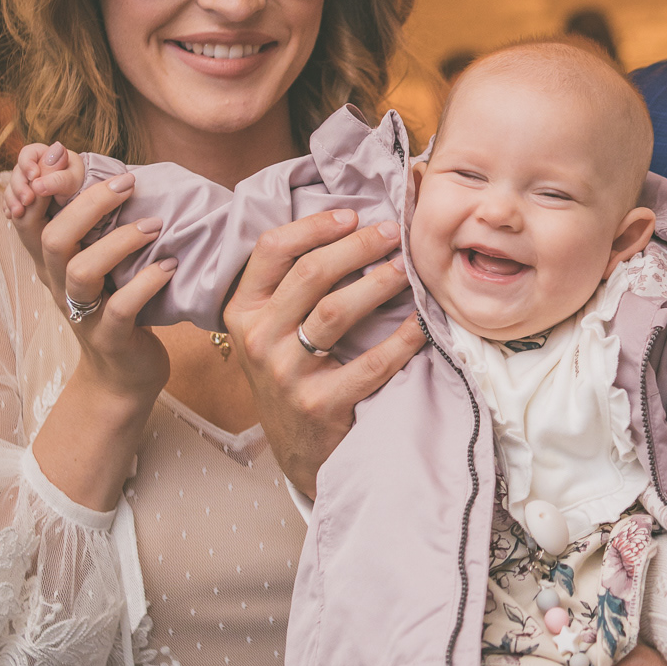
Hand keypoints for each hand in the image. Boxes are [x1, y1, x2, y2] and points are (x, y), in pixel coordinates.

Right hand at [6, 140, 85, 220]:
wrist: (82, 210)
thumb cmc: (80, 191)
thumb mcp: (71, 184)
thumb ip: (57, 178)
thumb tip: (36, 181)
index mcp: (46, 156)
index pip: (29, 153)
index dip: (27, 163)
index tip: (33, 177)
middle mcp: (34, 168)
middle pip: (18, 172)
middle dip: (19, 186)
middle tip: (27, 200)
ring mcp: (27, 183)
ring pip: (12, 187)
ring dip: (13, 199)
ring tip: (18, 213)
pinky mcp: (23, 197)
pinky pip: (11, 200)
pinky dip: (11, 208)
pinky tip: (11, 215)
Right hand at [8, 168, 175, 411]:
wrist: (122, 377)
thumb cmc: (116, 305)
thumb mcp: (99, 261)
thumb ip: (96, 224)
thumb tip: (108, 167)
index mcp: (50, 261)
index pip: (26, 215)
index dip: (36, 182)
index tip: (63, 152)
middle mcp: (57, 285)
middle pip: (53, 237)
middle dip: (87, 204)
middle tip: (128, 182)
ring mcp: (82, 315)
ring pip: (80, 271)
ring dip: (119, 242)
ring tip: (155, 226)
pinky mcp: (110, 340)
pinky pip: (119, 309)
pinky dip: (146, 283)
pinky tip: (170, 267)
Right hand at [223, 209, 425, 498]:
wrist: (298, 450)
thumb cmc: (293, 374)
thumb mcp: (271, 329)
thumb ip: (290, 285)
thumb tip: (345, 224)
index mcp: (244, 311)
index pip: (271, 250)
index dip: (314, 226)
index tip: (352, 215)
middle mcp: (259, 339)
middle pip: (309, 274)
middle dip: (357, 246)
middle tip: (393, 233)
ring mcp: (286, 374)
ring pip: (335, 311)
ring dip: (378, 283)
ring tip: (407, 269)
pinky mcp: (320, 404)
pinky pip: (371, 362)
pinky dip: (403, 339)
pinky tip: (422, 322)